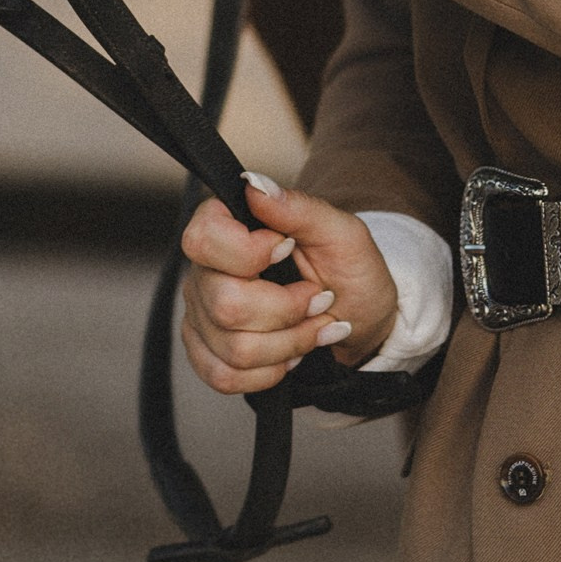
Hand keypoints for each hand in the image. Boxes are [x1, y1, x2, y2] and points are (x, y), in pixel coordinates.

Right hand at [179, 174, 401, 394]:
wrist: (359, 319)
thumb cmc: (351, 270)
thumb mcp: (342, 233)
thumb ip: (299, 207)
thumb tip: (254, 184)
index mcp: (228, 227)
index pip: (202, 239)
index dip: (248, 253)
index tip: (287, 249)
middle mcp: (205, 270)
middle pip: (225, 304)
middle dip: (287, 310)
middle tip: (316, 299)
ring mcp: (201, 314)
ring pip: (232, 348)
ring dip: (289, 344)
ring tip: (310, 327)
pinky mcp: (206, 352)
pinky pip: (223, 376)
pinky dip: (269, 373)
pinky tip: (288, 354)